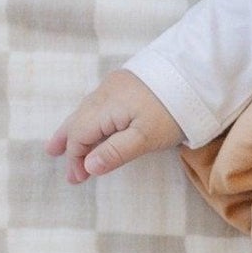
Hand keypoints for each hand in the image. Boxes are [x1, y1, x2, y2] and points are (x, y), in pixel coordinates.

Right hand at [45, 69, 183, 184]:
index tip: (77, 178)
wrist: (197, 74)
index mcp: (106, 107)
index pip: (81, 136)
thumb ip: (116, 152)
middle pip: (79, 120)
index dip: (76, 158)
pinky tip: (91, 122)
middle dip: (68, 141)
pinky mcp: (128, 81)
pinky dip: (89, 116)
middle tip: (54, 155)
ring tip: (62, 142)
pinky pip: (98, 102)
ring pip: (87, 109)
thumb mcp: (146, 137)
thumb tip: (87, 167)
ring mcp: (116, 84)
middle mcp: (105, 93)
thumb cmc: (173, 111)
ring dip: (75, 127)